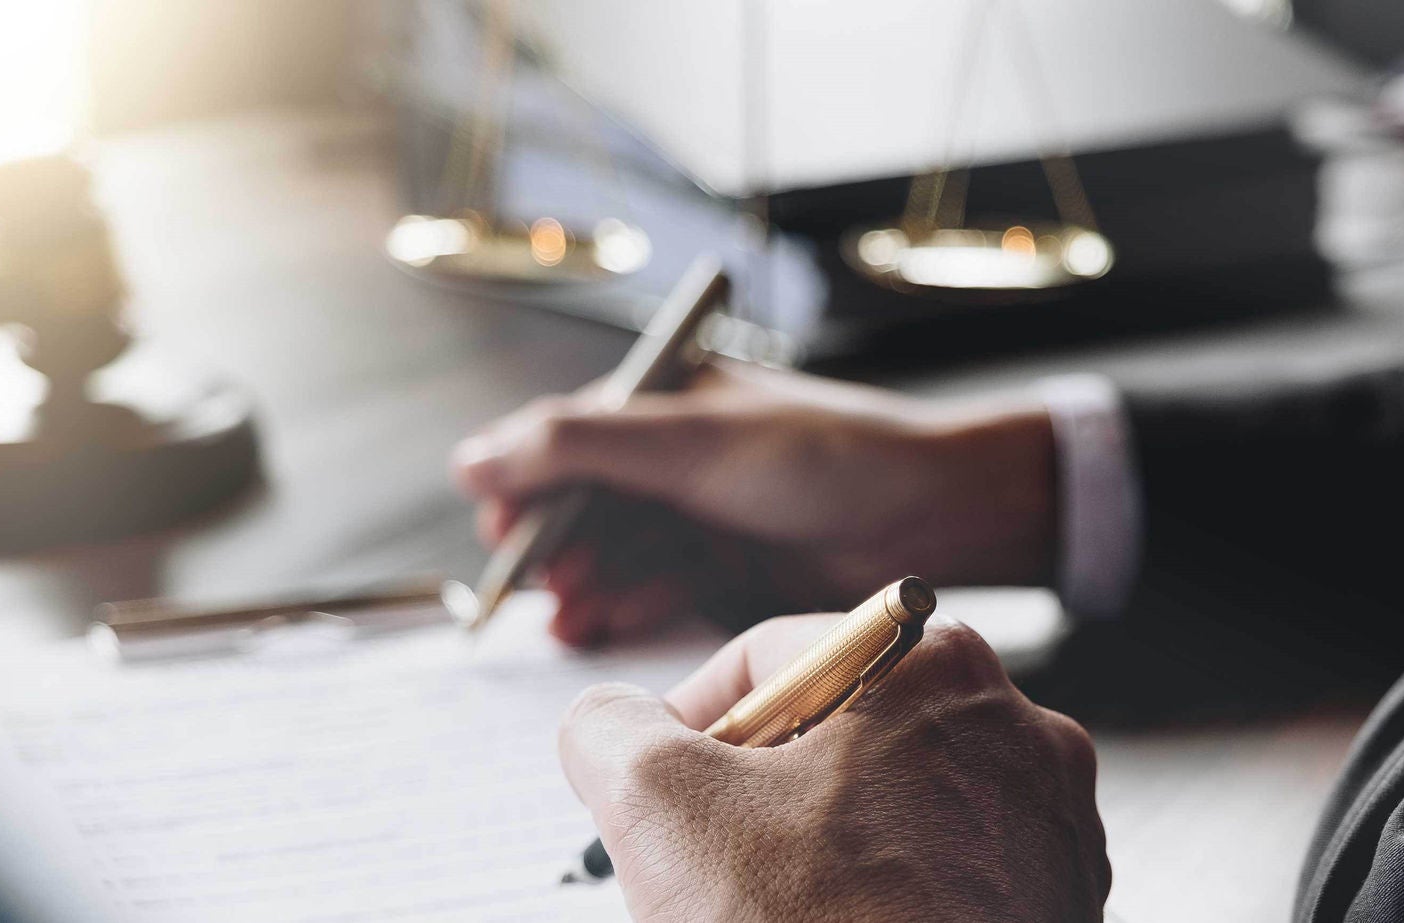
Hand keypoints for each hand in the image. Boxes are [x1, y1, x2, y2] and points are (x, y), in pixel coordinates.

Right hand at [452, 362, 1054, 645]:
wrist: (933, 511)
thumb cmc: (824, 454)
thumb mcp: (689, 441)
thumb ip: (577, 445)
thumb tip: (470, 459)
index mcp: (666, 398)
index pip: (565, 437)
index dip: (525, 486)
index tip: (500, 534)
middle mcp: (677, 454)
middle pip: (585, 504)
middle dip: (558, 546)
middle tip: (544, 588)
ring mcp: (703, 512)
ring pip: (618, 552)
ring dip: (589, 583)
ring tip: (572, 617)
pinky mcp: (729, 567)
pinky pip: (659, 586)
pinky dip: (631, 602)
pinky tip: (607, 623)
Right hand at [559, 615, 1111, 922]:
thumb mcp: (661, 802)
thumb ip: (611, 728)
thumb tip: (608, 723)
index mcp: (936, 666)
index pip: (776, 658)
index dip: (694, 725)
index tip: (663, 791)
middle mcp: (1016, 729)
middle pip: (842, 735)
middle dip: (762, 797)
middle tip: (714, 864)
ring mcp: (1049, 822)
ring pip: (896, 810)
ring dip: (825, 852)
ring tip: (780, 913)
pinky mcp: (1055, 900)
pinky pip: (950, 878)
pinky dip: (890, 900)